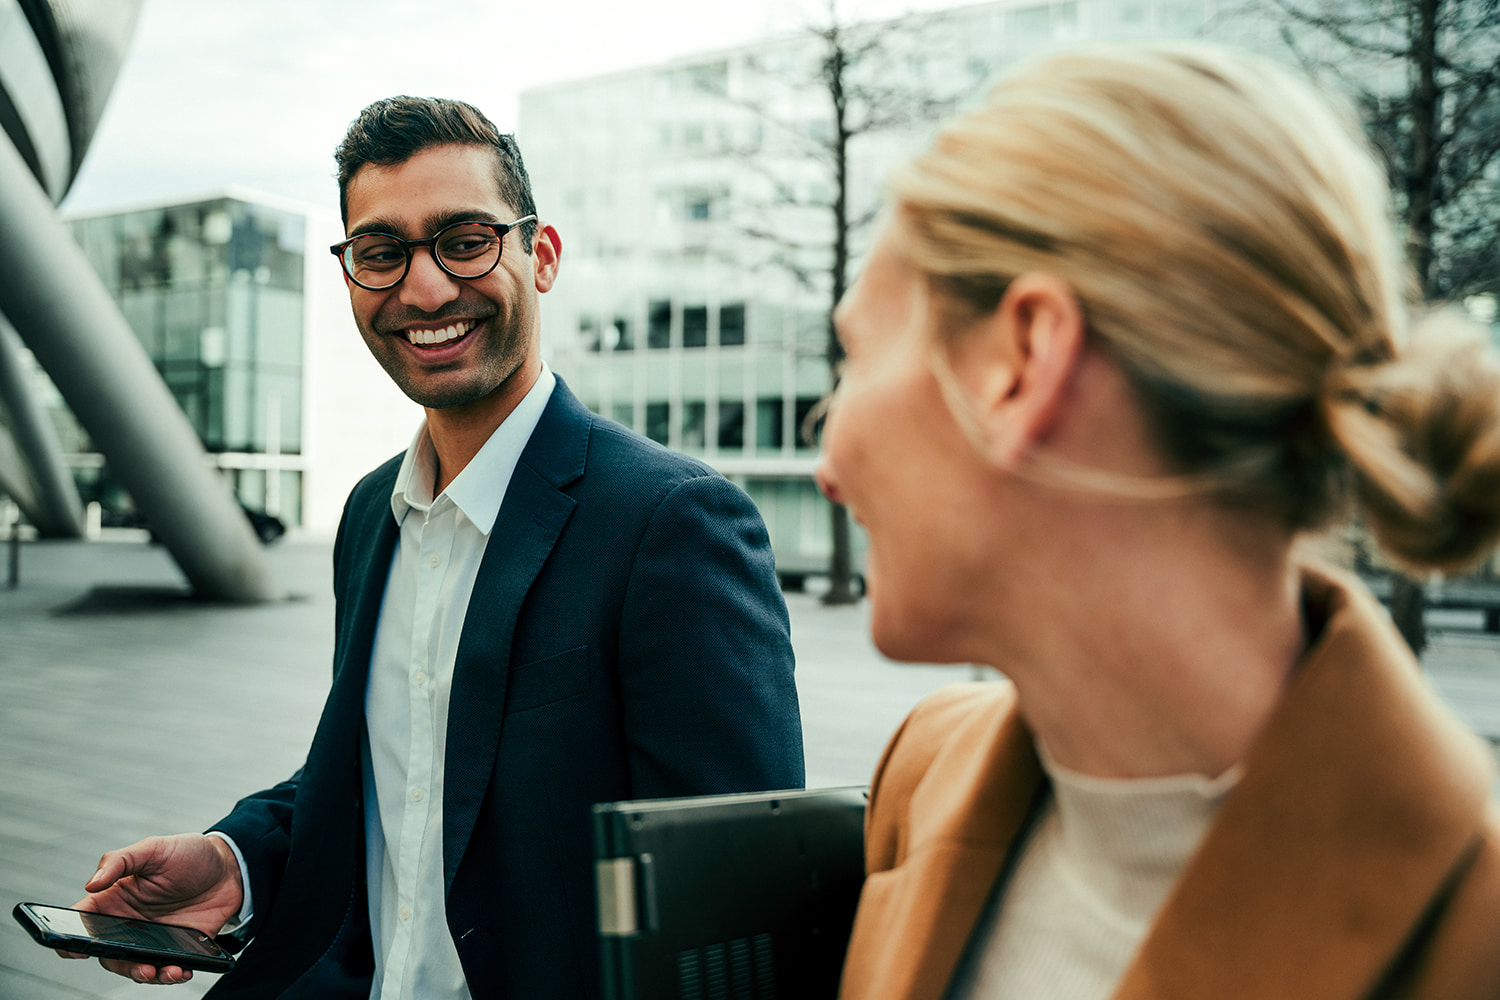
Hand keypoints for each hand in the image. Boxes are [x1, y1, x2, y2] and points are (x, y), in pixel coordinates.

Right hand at [64, 833, 243, 984]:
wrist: (231, 867)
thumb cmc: (188, 854)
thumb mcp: (154, 848)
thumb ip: (120, 861)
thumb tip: (90, 884)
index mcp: (114, 899)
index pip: (82, 921)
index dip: (70, 937)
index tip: (75, 948)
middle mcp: (128, 923)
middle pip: (109, 953)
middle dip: (119, 964)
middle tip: (138, 965)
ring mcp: (152, 938)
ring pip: (136, 966)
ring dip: (145, 975)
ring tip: (163, 971)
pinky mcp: (178, 947)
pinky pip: (168, 968)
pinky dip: (172, 974)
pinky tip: (180, 970)